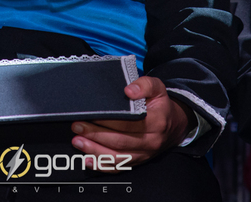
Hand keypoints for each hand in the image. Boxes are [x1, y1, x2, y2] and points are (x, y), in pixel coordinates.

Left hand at [70, 76, 190, 170]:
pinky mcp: (138, 161)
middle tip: (77, 126)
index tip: (91, 115)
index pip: (128, 123)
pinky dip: (102, 165)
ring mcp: (144, 154)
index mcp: (156, 121)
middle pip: (119, 141)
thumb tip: (128, 90)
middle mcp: (151, 141)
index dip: (107, 121)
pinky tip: (88, 159)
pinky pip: (119, 167)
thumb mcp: (157, 88)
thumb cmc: (160, 105)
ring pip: (117, 157)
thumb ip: (144, 84)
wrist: (173, 124)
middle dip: (95, 134)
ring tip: (78, 141)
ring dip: (94, 150)